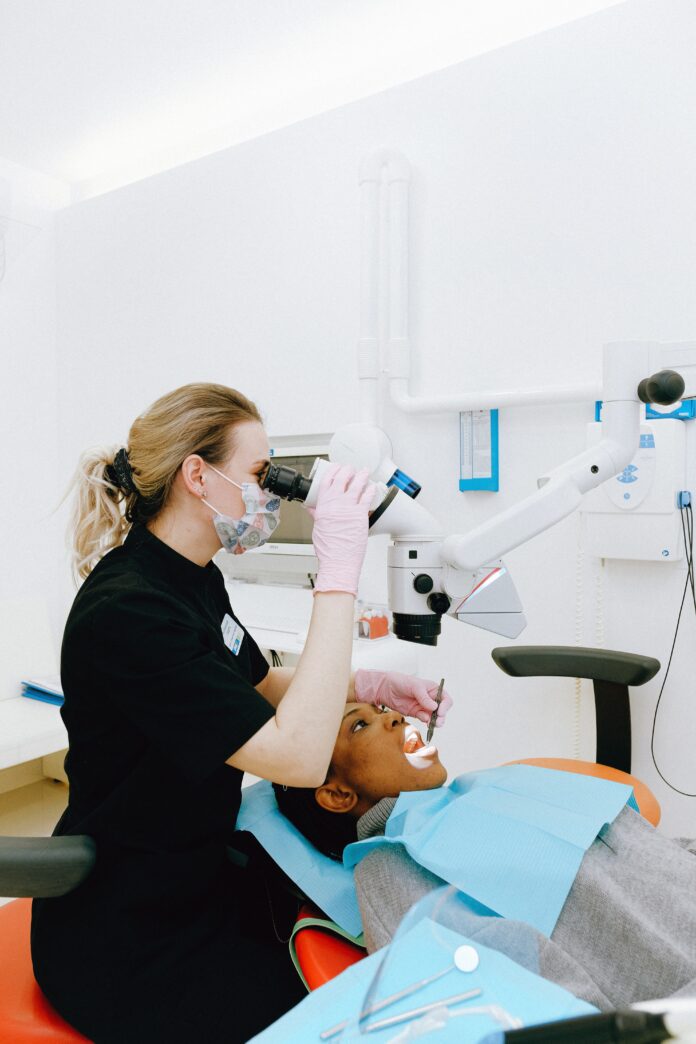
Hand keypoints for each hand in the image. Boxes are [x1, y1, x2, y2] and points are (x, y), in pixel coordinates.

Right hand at [310, 464, 375, 595]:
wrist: (338, 561)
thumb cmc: (328, 549)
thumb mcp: (317, 528)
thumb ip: (317, 515)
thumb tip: (311, 509)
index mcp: (323, 506)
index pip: (326, 481)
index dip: (332, 471)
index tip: (336, 467)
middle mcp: (335, 504)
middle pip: (342, 478)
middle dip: (347, 470)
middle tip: (351, 468)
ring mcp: (348, 508)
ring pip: (356, 484)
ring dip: (361, 475)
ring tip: (364, 472)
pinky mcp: (360, 514)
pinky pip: (367, 497)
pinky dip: (370, 489)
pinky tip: (372, 487)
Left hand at [353, 669, 452, 726]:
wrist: (386, 688)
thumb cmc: (401, 682)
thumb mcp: (414, 686)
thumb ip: (424, 697)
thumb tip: (435, 707)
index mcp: (433, 690)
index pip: (445, 699)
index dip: (445, 706)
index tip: (439, 712)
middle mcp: (431, 699)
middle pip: (442, 710)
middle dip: (441, 717)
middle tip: (437, 722)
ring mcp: (424, 707)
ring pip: (434, 717)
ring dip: (435, 721)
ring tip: (431, 724)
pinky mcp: (416, 713)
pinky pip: (425, 719)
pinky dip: (427, 722)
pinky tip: (424, 721)